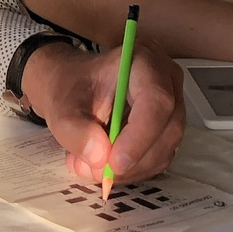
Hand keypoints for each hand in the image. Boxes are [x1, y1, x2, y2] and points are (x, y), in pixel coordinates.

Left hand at [20, 40, 184, 183]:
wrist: (73, 86)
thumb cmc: (70, 87)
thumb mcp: (60, 106)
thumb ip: (75, 130)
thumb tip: (100, 156)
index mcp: (144, 61)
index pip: (155, 101)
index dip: (139, 137)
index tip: (113, 163)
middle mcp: (167, 81)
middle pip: (166, 129)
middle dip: (132, 159)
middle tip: (94, 171)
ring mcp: (172, 106)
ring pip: (163, 150)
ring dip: (129, 169)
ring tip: (89, 166)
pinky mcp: (167, 129)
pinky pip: (158, 158)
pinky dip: (132, 170)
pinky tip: (104, 165)